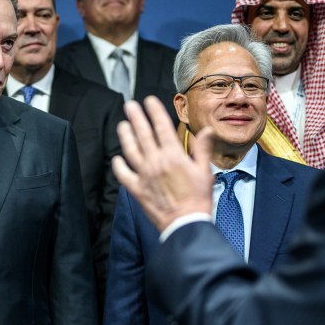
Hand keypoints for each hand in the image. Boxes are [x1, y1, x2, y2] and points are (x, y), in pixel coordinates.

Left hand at [111, 96, 213, 232]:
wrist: (185, 223)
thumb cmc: (198, 199)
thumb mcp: (205, 171)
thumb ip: (203, 149)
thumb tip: (207, 130)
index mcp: (174, 155)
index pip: (161, 127)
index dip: (154, 111)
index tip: (149, 101)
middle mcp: (156, 162)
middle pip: (143, 134)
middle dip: (136, 117)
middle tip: (130, 105)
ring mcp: (144, 175)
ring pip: (130, 150)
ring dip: (125, 136)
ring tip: (122, 125)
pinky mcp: (137, 189)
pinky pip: (123, 174)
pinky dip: (119, 164)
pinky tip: (117, 158)